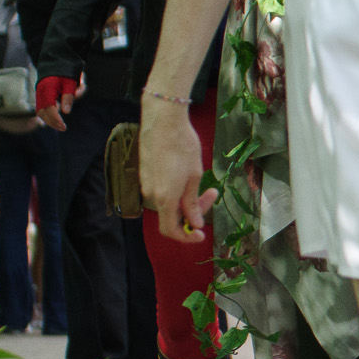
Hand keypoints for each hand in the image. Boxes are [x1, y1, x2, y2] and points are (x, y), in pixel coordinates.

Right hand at [35, 74, 79, 130]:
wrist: (57, 59)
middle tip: (63, 128)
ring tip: (60, 125)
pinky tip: (56, 118)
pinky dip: (49, 113)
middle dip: (52, 121)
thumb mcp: (70, 83)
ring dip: (50, 118)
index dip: (56, 119)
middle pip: (42, 112)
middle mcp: (40, 92)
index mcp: (47, 89)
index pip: (49, 108)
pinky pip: (43, 106)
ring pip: (41, 110)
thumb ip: (68, 97)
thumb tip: (65, 112)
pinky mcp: (42, 94)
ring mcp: (40, 93)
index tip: (64, 127)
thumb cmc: (66, 71)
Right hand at [139, 103, 217, 243]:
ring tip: (205, 184)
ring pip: (168, 202)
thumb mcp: (195, 176)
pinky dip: (176, 191)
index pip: (170, 230)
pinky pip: (162, 191)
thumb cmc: (182, 146)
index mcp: (165, 198)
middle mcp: (152, 194)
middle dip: (194, 211)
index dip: (185, 237)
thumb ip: (193, 203)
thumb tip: (195, 223)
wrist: (163, 122)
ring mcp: (146, 184)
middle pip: (172, 215)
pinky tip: (188, 177)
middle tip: (213, 196)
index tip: (201, 234)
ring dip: (186, 200)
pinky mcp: (145, 175)